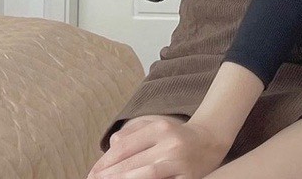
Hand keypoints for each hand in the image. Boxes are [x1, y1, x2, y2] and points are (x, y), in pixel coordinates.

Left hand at [86, 115, 229, 178]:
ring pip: (146, 175)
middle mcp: (170, 143)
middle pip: (132, 162)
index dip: (105, 162)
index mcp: (160, 128)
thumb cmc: (177, 137)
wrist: (210, 141)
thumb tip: (111, 147)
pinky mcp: (188, 178)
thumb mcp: (157, 127)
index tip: (91, 174)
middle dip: (109, 176)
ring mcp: (179, 162)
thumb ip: (133, 134)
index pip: (125, 146)